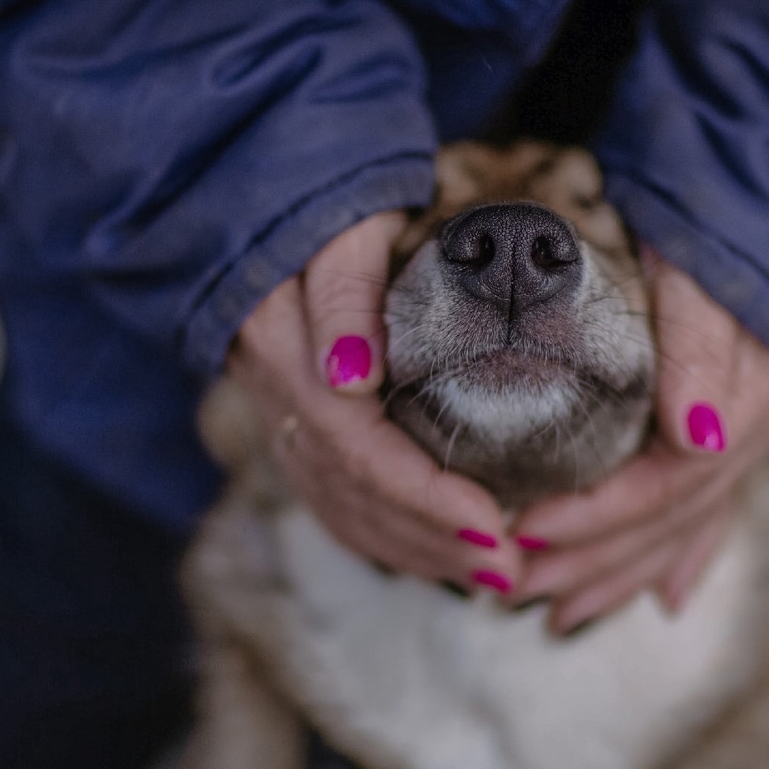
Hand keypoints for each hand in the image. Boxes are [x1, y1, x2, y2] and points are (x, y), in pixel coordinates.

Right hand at [229, 212, 521, 590]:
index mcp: (285, 347)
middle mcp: (275, 392)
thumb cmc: (324, 194)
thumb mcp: (342, 220)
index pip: (358, 448)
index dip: (426, 498)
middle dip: (432, 539)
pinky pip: (328, 495)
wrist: (259, 193)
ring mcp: (277, 411)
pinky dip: (381, 534)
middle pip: (352, 491)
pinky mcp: (291, 420)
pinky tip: (428, 555)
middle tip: (509, 571)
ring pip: (338, 505)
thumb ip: (344, 292)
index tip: (495, 530)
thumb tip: (353, 380)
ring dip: (412, 549)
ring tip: (486, 575)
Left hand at [511, 250, 768, 634]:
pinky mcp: (744, 422)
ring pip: (688, 523)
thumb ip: (697, 344)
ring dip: (625, 571)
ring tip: (565, 612)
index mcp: (749, 394)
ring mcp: (758, 429)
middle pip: (672, 517)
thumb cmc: (730, 214)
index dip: (597, 516)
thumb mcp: (703, 263)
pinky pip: (713, 505)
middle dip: (595, 560)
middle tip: (521, 586)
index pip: (668, 482)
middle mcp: (759, 425)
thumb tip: (692, 436)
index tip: (526, 533)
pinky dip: (683, 553)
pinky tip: (662, 596)